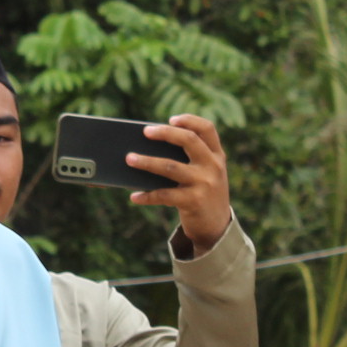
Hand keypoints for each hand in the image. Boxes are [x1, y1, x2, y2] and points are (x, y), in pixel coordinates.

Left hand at [126, 116, 232, 253]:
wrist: (217, 227)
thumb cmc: (203, 194)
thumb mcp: (206, 174)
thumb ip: (191, 159)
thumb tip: (150, 148)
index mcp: (217, 155)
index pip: (207, 129)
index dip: (190, 120)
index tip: (171, 119)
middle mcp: (213, 166)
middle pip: (189, 140)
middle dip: (165, 133)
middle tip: (145, 132)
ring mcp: (205, 183)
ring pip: (170, 167)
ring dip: (147, 161)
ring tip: (129, 158)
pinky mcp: (194, 201)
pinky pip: (164, 195)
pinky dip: (147, 196)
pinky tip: (135, 197)